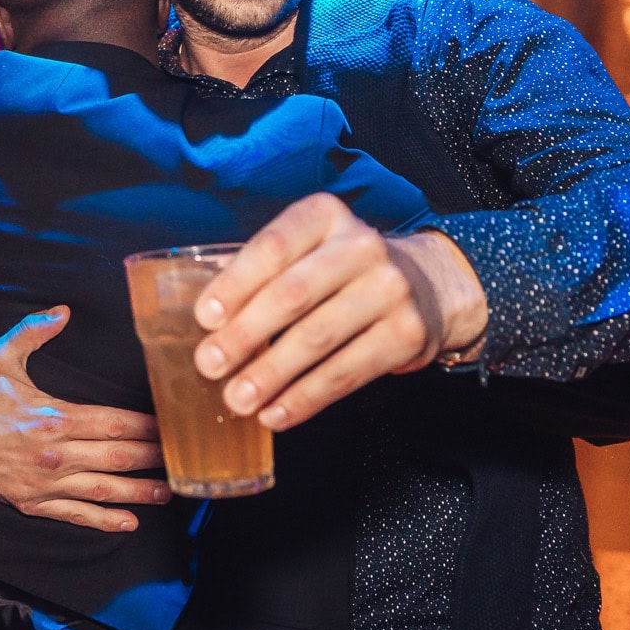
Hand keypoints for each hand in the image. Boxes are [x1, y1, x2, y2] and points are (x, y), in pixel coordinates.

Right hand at [0, 307, 167, 532]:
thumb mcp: (0, 354)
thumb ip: (34, 330)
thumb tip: (63, 310)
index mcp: (53, 417)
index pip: (114, 423)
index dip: (146, 426)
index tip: (171, 425)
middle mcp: (53, 454)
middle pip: (116, 457)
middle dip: (152, 458)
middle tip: (182, 458)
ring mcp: (43, 483)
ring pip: (102, 489)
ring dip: (139, 492)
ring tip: (169, 491)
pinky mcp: (30, 502)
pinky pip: (74, 514)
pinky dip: (102, 520)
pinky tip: (128, 522)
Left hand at [193, 196, 474, 430]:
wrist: (426, 284)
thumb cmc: (340, 270)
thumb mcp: (307, 249)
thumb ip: (258, 270)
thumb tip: (202, 309)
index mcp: (325, 216)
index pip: (273, 247)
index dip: (235, 284)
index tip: (204, 318)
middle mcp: (362, 246)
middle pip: (292, 295)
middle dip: (244, 335)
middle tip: (209, 365)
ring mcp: (390, 290)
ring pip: (317, 338)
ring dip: (270, 374)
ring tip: (237, 399)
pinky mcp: (406, 334)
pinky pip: (345, 373)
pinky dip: (305, 398)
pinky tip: (276, 413)